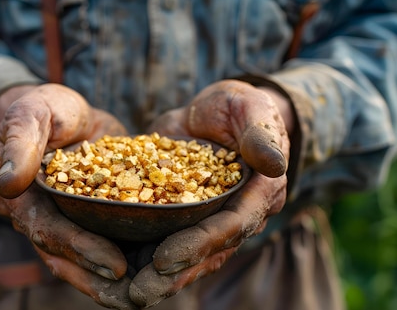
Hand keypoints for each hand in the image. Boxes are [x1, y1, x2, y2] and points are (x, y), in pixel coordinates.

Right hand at [0, 84, 136, 308]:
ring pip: (82, 261)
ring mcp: (65, 223)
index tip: (114, 265)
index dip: (81, 249)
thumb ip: (20, 144)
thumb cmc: (45, 110)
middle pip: (66, 257)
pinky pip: (103, 245)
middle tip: (137, 295)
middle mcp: (40, 218)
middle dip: (100, 278)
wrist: (66, 113)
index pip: (50, 230)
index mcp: (21, 197)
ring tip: (145, 298)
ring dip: (110, 283)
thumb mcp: (32, 114)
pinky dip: (124, 261)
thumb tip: (7, 184)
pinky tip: (151, 274)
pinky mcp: (89, 220)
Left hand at [132, 79, 294, 306]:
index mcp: (260, 192)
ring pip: (191, 258)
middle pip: (210, 252)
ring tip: (127, 295)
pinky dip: (148, 260)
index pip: (232, 224)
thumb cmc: (236, 107)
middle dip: (175, 274)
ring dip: (160, 279)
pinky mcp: (189, 220)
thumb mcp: (249, 106)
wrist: (213, 115)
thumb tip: (276, 164)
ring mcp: (214, 222)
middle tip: (139, 293)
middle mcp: (239, 215)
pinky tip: (120, 275)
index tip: (165, 258)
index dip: (200, 243)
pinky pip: (172, 244)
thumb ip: (260, 133)